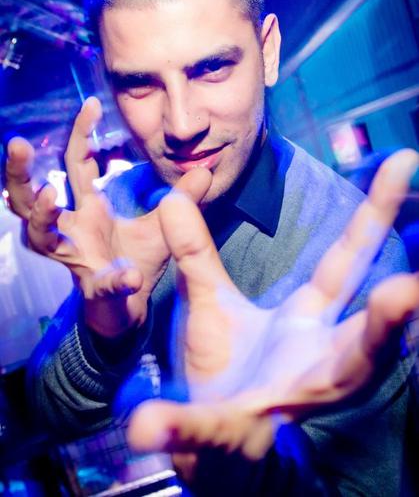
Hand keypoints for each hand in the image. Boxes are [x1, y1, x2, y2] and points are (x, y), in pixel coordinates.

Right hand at [5, 97, 210, 336]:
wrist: (134, 307)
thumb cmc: (137, 260)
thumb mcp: (163, 222)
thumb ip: (183, 197)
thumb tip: (206, 168)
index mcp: (88, 209)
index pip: (75, 164)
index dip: (79, 134)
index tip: (91, 103)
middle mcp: (72, 230)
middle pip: (31, 199)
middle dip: (19, 172)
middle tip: (17, 144)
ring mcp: (76, 259)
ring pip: (40, 238)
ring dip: (40, 217)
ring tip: (48, 195)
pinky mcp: (94, 290)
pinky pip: (100, 285)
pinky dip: (115, 281)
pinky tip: (129, 275)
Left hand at [128, 149, 418, 461]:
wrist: (210, 441)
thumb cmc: (227, 370)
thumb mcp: (209, 301)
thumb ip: (194, 251)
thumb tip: (172, 195)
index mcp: (309, 319)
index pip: (347, 260)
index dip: (375, 213)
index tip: (403, 163)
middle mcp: (319, 356)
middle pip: (370, 330)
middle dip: (395, 309)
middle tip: (413, 289)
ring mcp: (290, 399)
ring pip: (340, 381)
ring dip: (366, 353)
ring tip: (395, 311)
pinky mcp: (242, 435)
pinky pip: (216, 430)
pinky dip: (187, 425)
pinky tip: (161, 421)